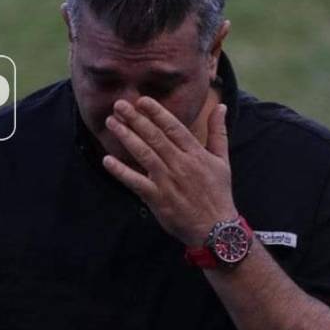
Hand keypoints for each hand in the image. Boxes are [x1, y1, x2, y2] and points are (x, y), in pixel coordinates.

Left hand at [102, 96, 236, 245]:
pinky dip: (121, 172)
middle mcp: (181, 164)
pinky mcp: (157, 199)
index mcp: (196, 153)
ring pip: (144, 154)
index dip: (156, 112)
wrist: (215, 229)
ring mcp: (168, 182)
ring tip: (111, 123)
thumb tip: (220, 106)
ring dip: (126, 137)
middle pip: (155, 137)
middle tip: (119, 104)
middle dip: (135, 119)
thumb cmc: (218, 193)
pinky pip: (136, 182)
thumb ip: (218, 132)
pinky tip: (107, 160)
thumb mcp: (223, 160)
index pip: (173, 127)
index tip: (142, 100)